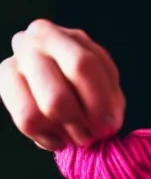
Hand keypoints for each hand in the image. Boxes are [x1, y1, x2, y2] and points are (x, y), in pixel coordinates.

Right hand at [0, 19, 124, 150]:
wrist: (67, 86)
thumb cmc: (92, 87)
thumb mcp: (110, 89)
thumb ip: (111, 103)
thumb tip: (105, 124)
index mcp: (68, 38)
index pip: (82, 66)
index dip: (98, 102)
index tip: (109, 124)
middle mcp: (34, 44)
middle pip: (56, 97)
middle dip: (77, 125)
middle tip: (90, 136)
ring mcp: (14, 64)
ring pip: (34, 113)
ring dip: (61, 133)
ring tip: (76, 137)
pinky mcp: (4, 86)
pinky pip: (25, 123)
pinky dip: (47, 138)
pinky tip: (60, 139)